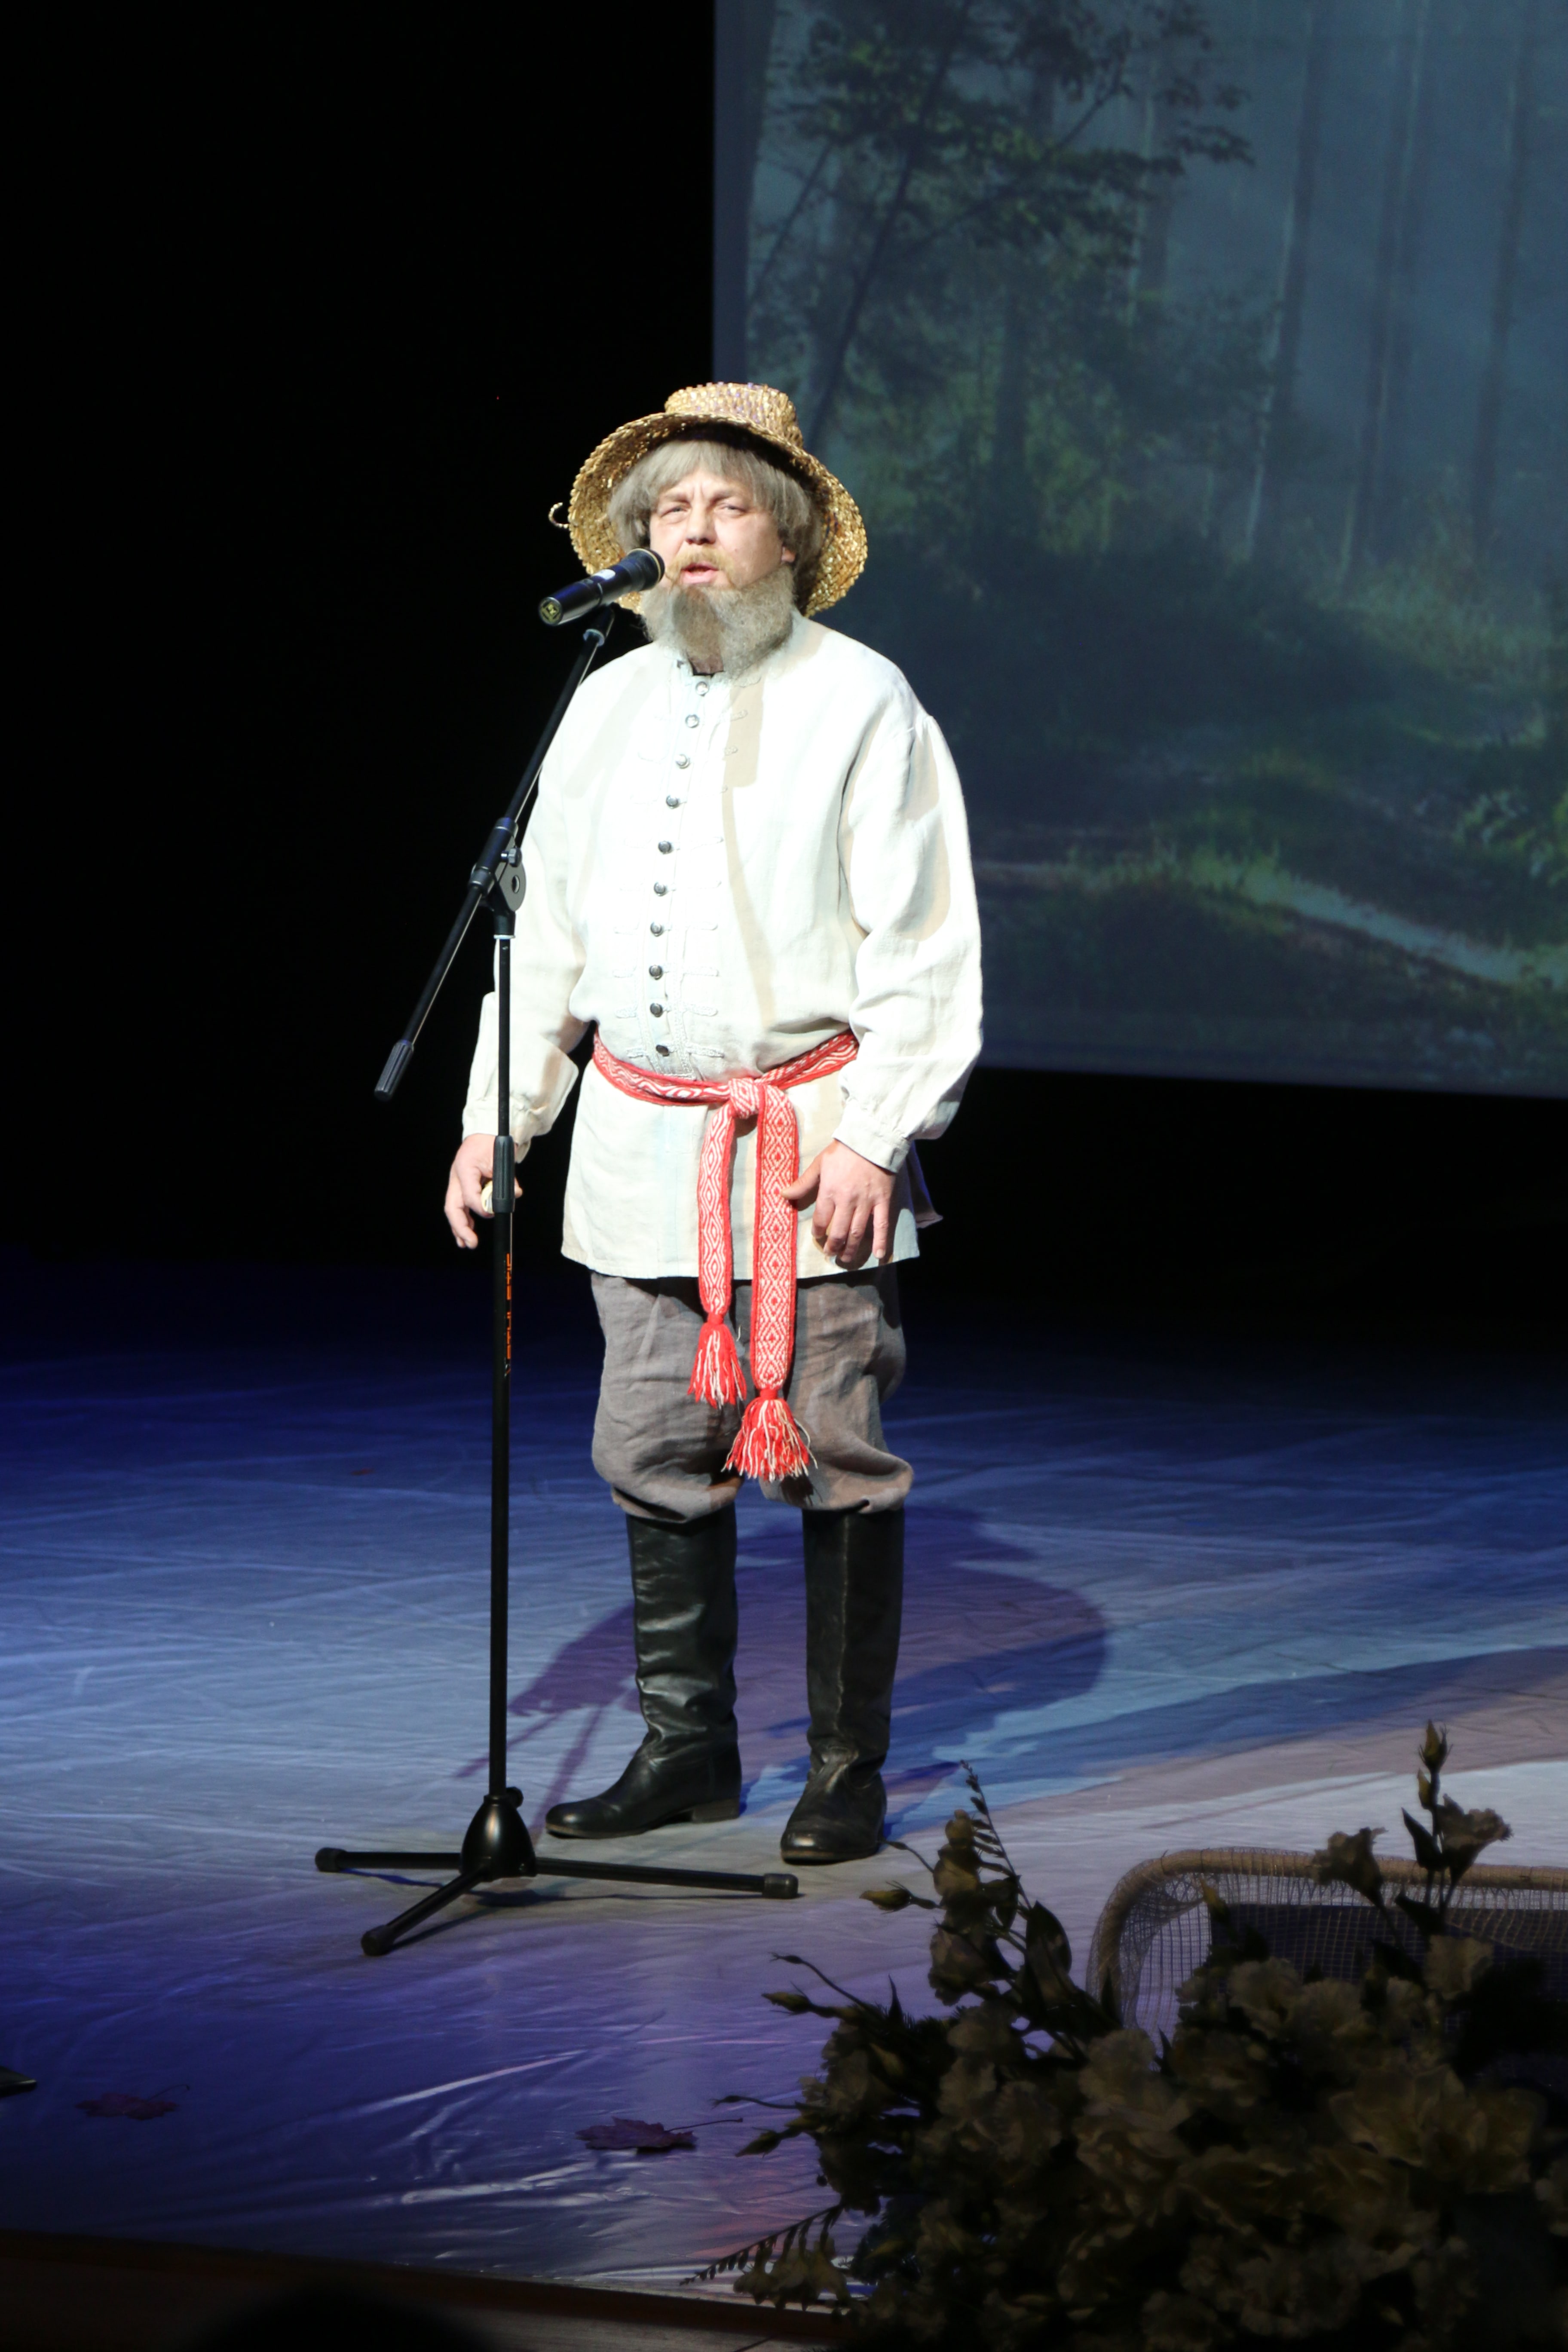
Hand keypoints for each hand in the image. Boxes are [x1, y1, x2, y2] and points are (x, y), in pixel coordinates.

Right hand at [445, 1133, 519, 1249]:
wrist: (485, 1133)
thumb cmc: (491, 1143)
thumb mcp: (501, 1158)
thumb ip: (507, 1179)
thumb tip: (515, 1194)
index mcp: (465, 1168)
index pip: (469, 1195)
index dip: (480, 1207)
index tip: (492, 1213)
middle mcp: (457, 1177)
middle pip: (453, 1207)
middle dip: (460, 1227)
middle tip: (471, 1242)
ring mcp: (457, 1182)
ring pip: (454, 1208)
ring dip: (459, 1227)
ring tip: (465, 1242)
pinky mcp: (462, 1186)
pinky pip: (460, 1205)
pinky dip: (463, 1219)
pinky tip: (467, 1231)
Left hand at [783, 1141, 895, 1269]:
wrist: (872, 1138)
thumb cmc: (844, 1150)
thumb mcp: (820, 1163)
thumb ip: (803, 1182)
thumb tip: (783, 1194)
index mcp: (830, 1191)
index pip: (821, 1219)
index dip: (818, 1231)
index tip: (817, 1236)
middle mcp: (847, 1201)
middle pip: (838, 1231)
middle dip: (833, 1246)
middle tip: (830, 1254)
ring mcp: (866, 1202)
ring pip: (857, 1232)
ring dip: (851, 1249)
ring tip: (846, 1259)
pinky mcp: (883, 1201)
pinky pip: (882, 1225)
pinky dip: (881, 1242)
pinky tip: (878, 1255)